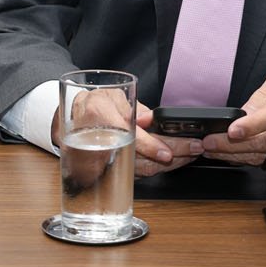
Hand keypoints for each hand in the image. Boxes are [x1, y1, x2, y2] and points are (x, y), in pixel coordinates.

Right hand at [52, 98, 196, 179]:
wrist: (71, 121)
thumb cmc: (93, 104)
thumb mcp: (111, 96)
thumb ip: (132, 108)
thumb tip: (148, 119)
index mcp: (99, 115)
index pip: (128, 136)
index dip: (149, 146)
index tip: (167, 153)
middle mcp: (101, 140)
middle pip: (139, 157)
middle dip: (170, 157)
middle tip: (194, 149)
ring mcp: (107, 159)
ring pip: (140, 169)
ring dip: (169, 165)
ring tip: (191, 154)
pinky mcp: (114, 168)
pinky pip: (139, 171)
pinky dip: (159, 167)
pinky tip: (177, 160)